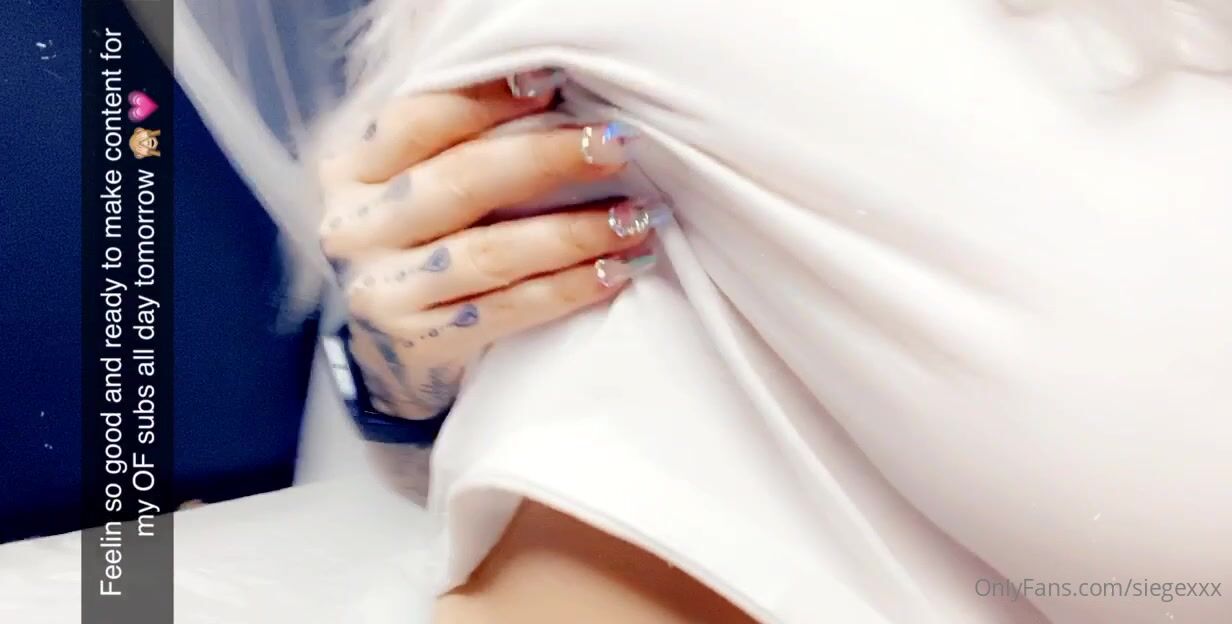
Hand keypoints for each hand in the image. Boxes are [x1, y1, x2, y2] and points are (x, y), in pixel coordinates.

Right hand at [318, 71, 668, 419]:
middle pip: (460, 183)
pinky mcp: (420, 343)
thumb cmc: (421, 237)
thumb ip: (459, 139)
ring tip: (637, 218)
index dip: (487, 100)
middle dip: (547, 160)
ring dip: (574, 233)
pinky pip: (508, 310)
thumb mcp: (415, 178)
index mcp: (349, 170)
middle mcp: (354, 229)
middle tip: (614, 147)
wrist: (391, 344)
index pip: (419, 121)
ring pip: (490, 253)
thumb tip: (555, 93)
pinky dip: (568, 288)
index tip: (556, 85)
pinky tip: (616, 271)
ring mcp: (381, 292)